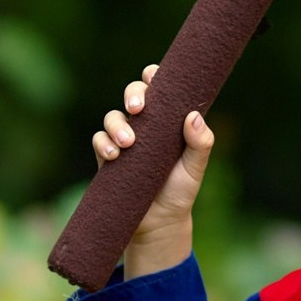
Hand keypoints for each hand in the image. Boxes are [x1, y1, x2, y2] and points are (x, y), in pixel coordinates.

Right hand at [91, 62, 213, 277]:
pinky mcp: (108, 157)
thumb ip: (200, 144)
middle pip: (133, 94)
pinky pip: (99, 140)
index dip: (155, 76)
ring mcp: (125, 139)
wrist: (158, 224)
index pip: (161, 88)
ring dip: (117, 124)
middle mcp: (146, 125)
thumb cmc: (180, 192)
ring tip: (129, 144)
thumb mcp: (195, 169)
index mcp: (168, 120)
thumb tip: (193, 116)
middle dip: (133, 94)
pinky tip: (114, 156)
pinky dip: (103, 144)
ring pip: (113, 116)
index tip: (154, 78)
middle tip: (137, 107)